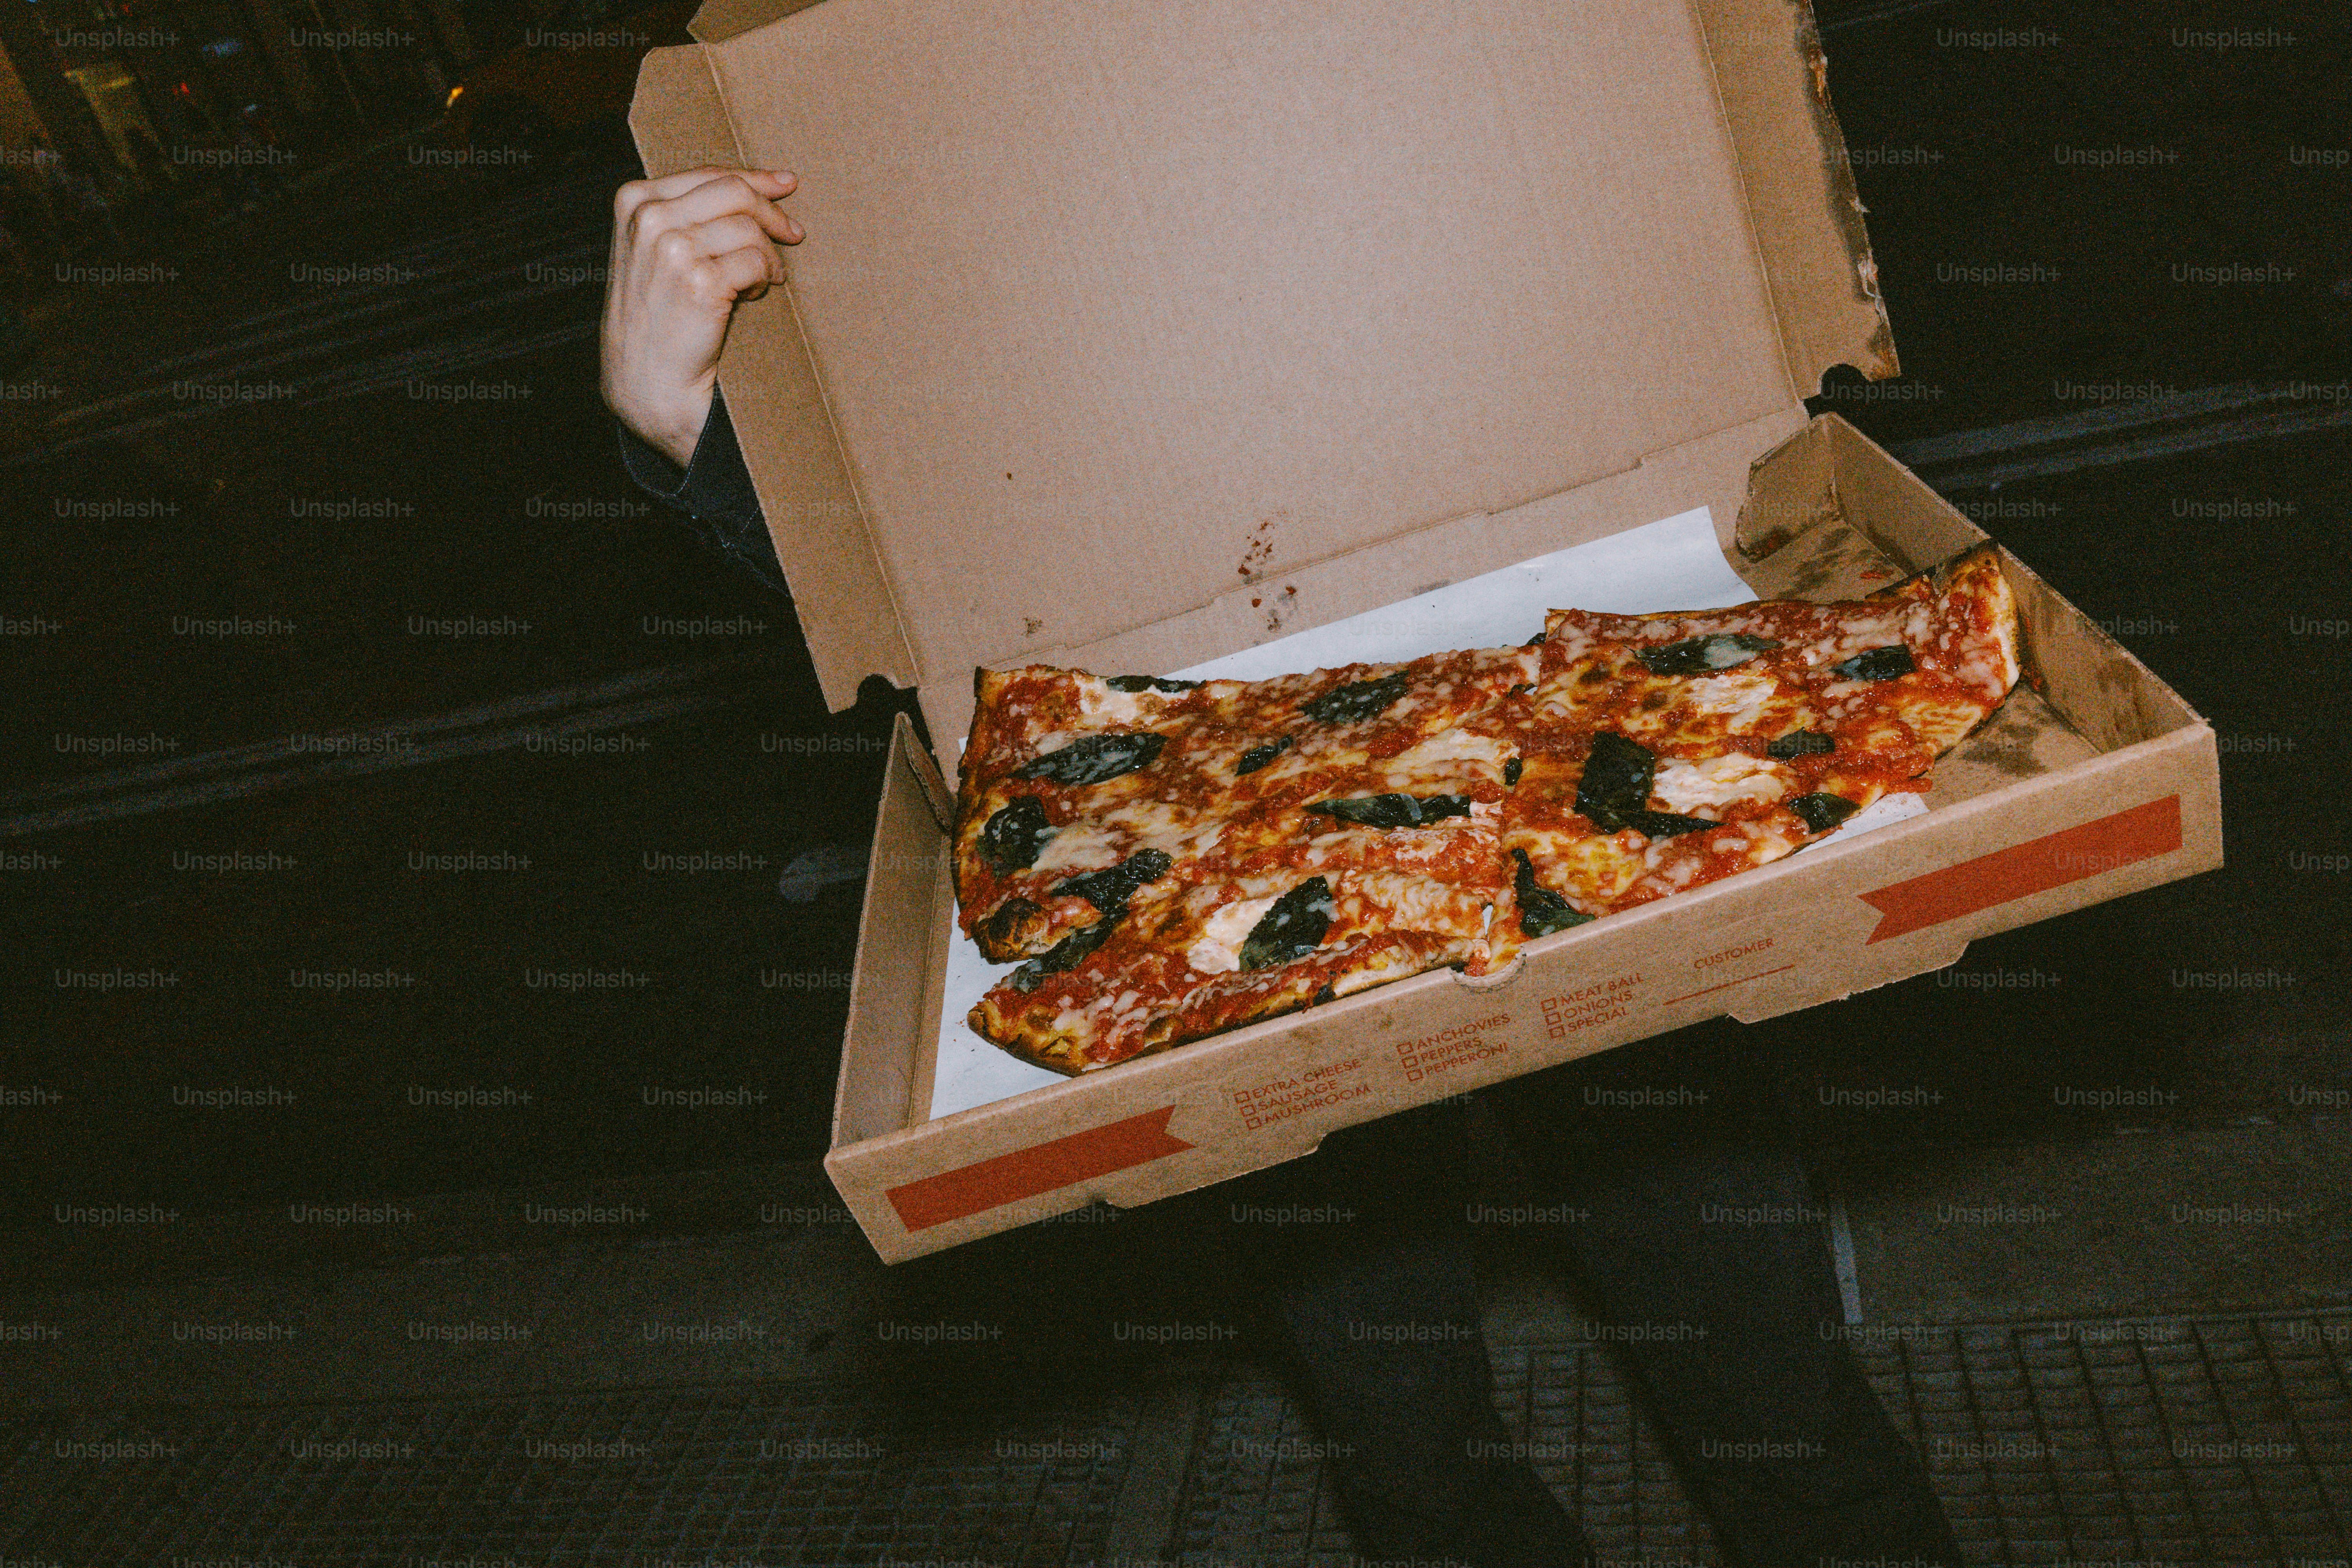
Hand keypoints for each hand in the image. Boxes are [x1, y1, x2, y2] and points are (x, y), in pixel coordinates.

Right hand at [601, 167, 802, 468]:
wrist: (646, 381)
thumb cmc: (657, 316)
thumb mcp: (655, 251)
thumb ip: (687, 214)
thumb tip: (763, 184)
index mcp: (635, 200)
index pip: (710, 175)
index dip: (755, 179)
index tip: (786, 185)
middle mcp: (650, 218)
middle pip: (734, 192)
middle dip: (772, 212)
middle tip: (794, 234)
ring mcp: (672, 248)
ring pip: (748, 229)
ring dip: (767, 256)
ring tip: (763, 280)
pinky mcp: (700, 281)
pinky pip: (756, 262)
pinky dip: (765, 278)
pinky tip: (754, 296)